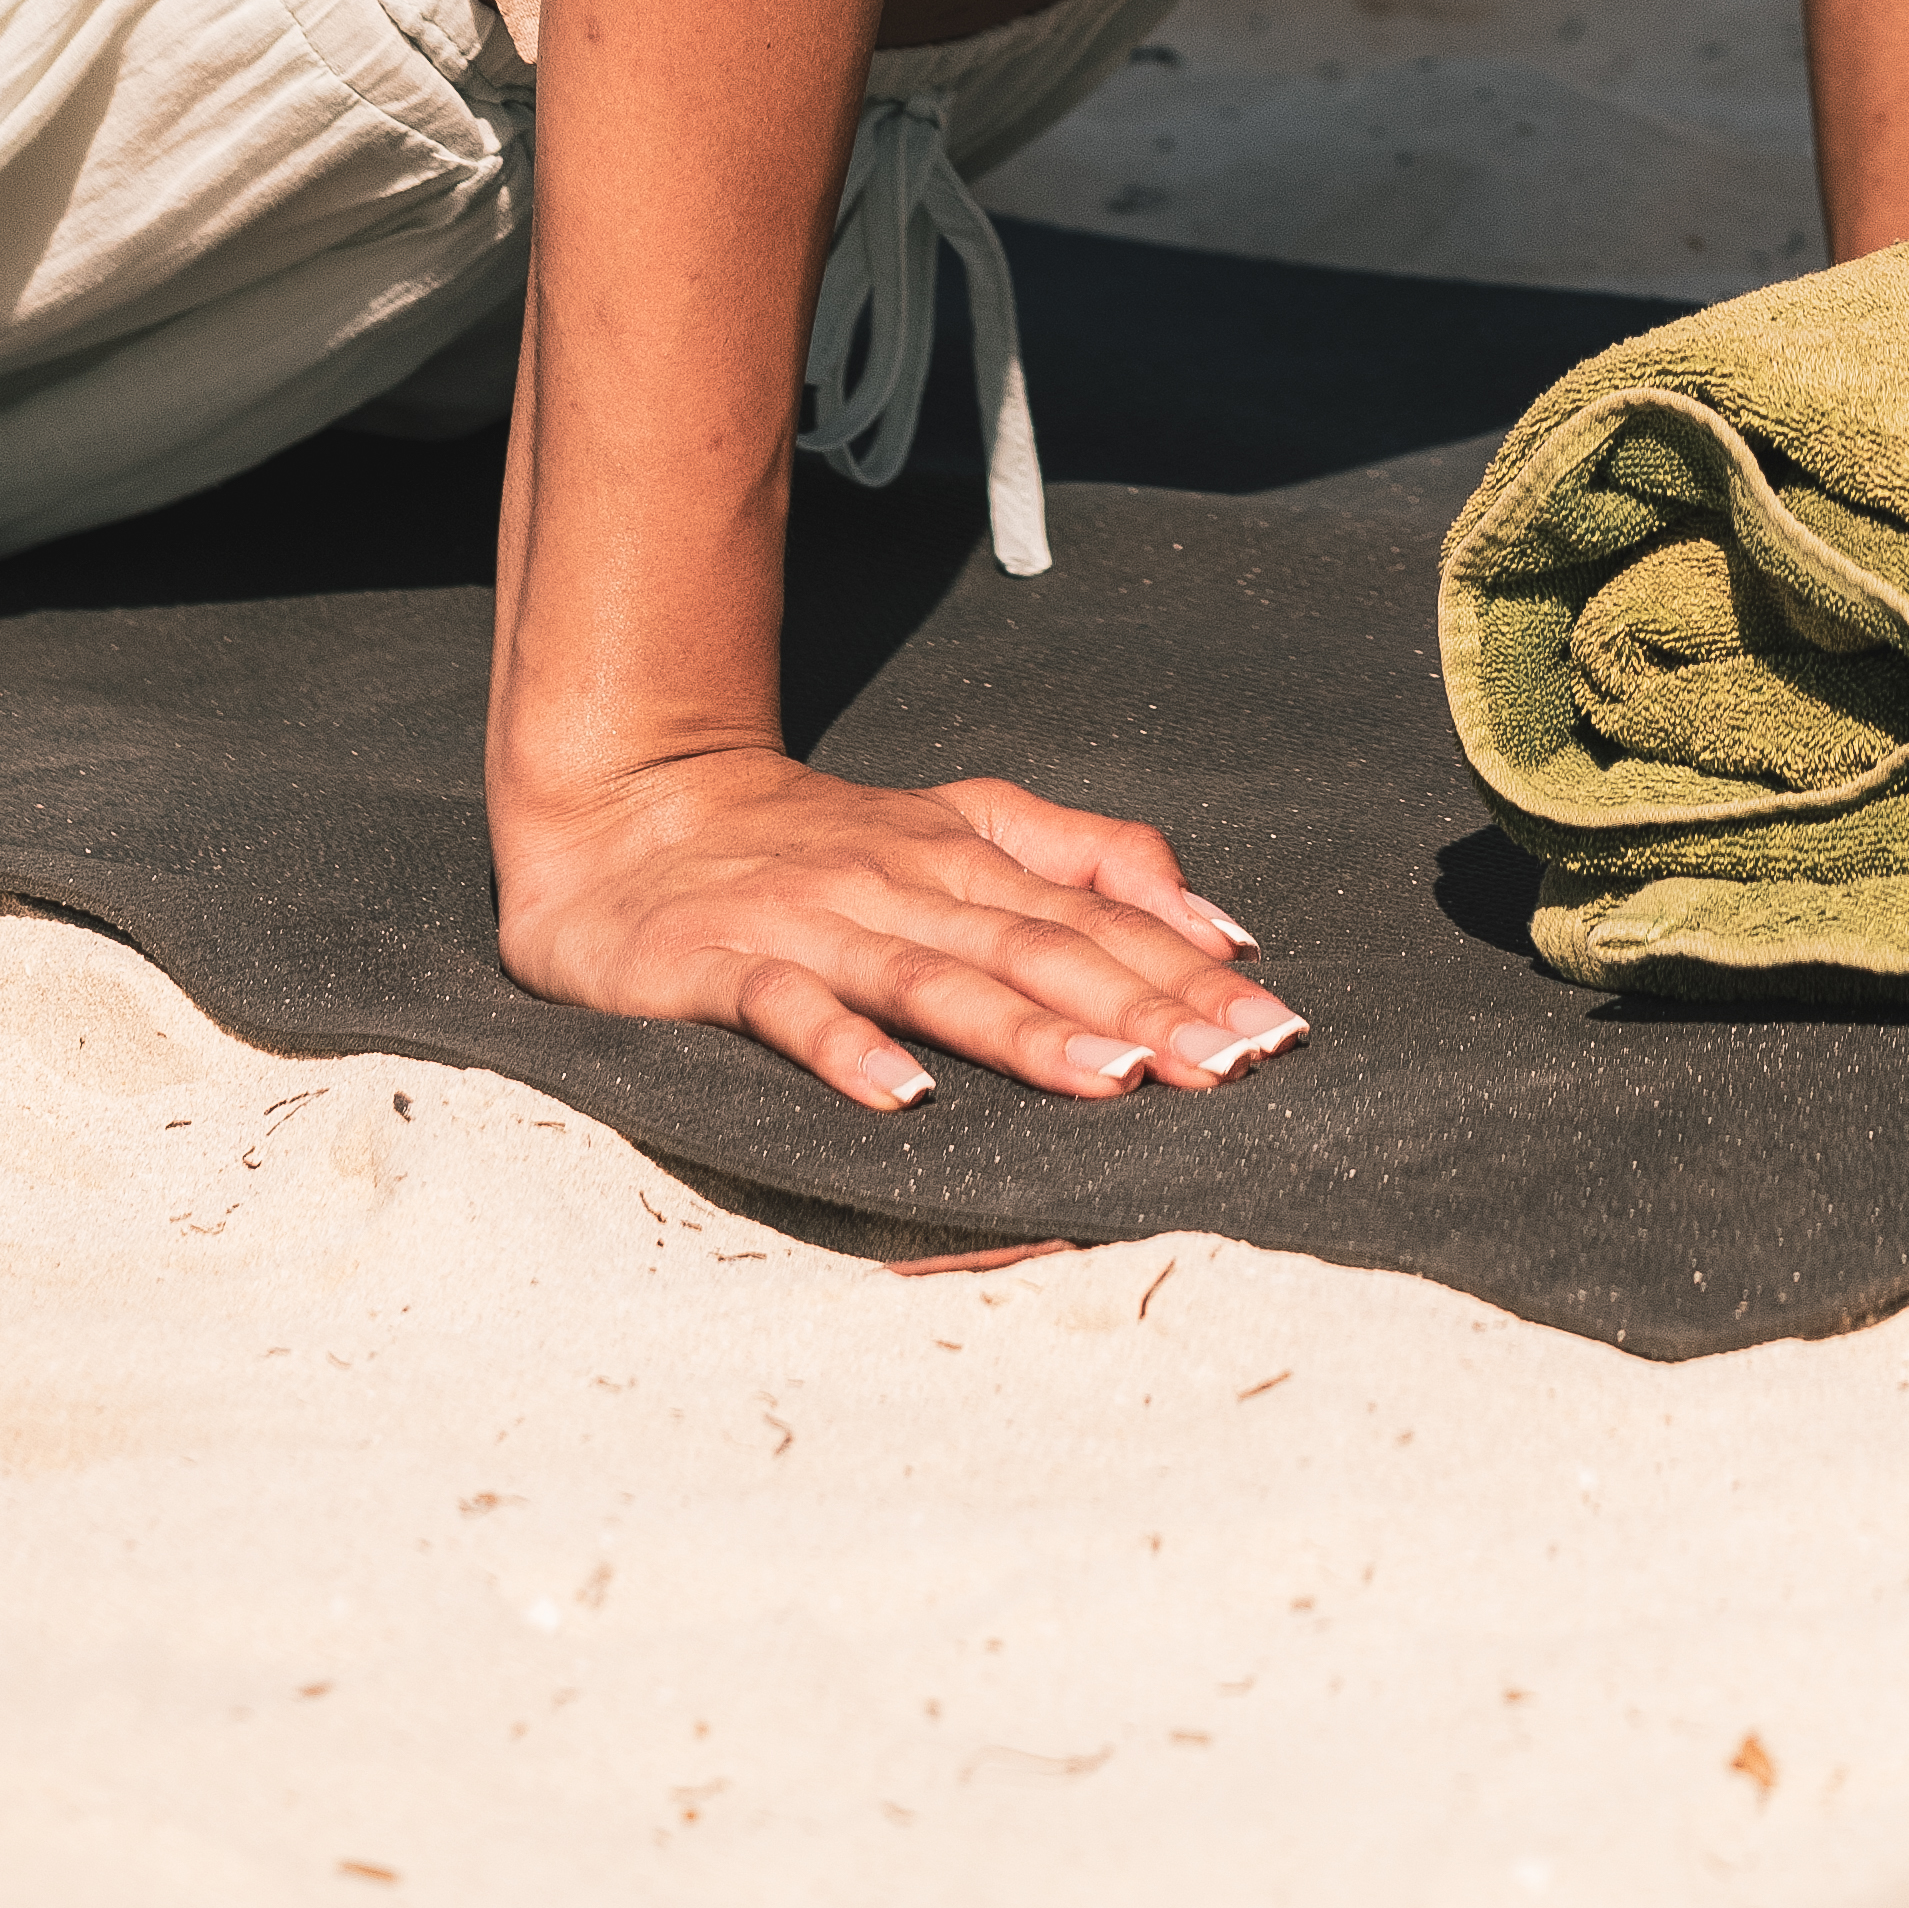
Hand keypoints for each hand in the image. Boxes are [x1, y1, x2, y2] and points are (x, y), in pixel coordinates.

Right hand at [494, 745, 1306, 1117]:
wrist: (632, 809)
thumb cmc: (816, 840)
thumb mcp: (962, 828)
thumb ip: (1087, 860)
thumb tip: (1217, 924)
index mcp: (972, 854)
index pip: (1101, 917)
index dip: (1191, 974)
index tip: (1276, 1029)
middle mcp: (907, 881)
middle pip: (1043, 949)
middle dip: (1145, 1009)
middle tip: (1232, 1067)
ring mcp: (818, 922)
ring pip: (939, 978)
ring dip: (1030, 1031)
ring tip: (1114, 1080)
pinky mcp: (726, 963)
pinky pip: (795, 1010)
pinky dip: (849, 1051)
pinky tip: (905, 1097)